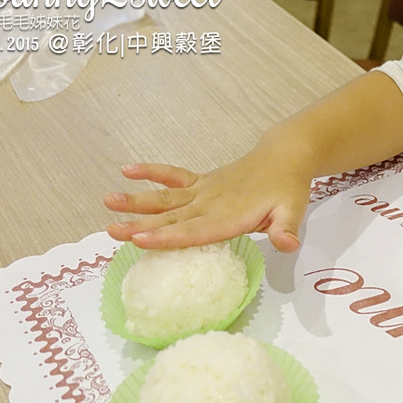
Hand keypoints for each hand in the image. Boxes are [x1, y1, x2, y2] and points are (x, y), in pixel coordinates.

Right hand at [103, 147, 311, 250]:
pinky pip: (173, 176)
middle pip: (172, 216)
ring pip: (166, 197)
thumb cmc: (287, 189)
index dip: (168, 236)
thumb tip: (288, 246)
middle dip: (141, 224)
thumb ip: (286, 229)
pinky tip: (127, 170)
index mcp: (230, 215)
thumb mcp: (293, 211)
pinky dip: (151, 172)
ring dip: (137, 200)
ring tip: (108, 200)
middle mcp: (211, 203)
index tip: (140, 239)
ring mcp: (203, 190)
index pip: (195, 230)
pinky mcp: (201, 182)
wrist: (285, 157)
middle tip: (112, 230)